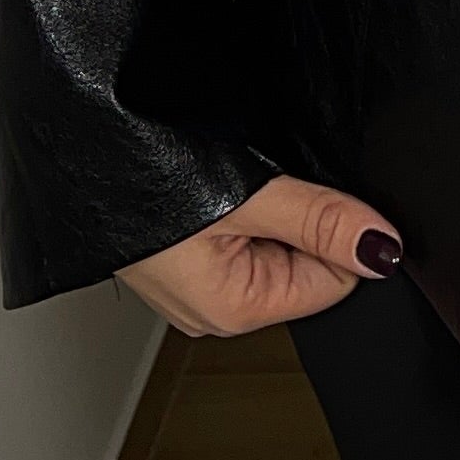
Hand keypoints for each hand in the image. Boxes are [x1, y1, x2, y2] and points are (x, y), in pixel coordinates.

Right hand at [117, 175, 403, 337]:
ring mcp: (194, 286)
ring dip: (272, 209)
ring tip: (238, 179)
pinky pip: (239, 237)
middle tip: (268, 182)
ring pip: (273, 246)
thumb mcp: (248, 196)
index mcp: (233, 310)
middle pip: (304, 265)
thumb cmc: (144, 177)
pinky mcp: (182, 258)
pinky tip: (221, 180)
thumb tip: (381, 247)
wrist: (78, 148)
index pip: (334, 282)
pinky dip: (245, 207)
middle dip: (304, 221)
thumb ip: (320, 221)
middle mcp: (213, 310)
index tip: (327, 195)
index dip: (341, 234)